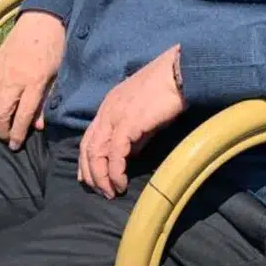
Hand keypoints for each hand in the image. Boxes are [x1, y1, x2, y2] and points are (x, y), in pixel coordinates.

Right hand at [0, 10, 65, 150]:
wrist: (40, 20)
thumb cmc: (54, 47)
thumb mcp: (57, 76)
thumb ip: (46, 101)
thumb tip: (37, 126)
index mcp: (34, 81)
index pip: (22, 115)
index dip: (17, 133)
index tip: (15, 145)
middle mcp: (14, 78)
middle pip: (0, 112)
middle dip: (1, 130)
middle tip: (6, 138)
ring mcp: (0, 70)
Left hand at [79, 45, 186, 198]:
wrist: (179, 73)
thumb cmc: (167, 91)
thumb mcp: (146, 116)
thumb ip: (136, 134)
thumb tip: (132, 154)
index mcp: (109, 106)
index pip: (89, 137)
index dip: (87, 161)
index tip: (91, 180)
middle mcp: (107, 110)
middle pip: (88, 147)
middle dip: (91, 173)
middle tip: (101, 192)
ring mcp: (115, 115)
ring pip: (97, 152)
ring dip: (101, 176)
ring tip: (110, 192)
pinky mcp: (127, 122)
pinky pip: (115, 152)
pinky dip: (115, 171)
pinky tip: (121, 183)